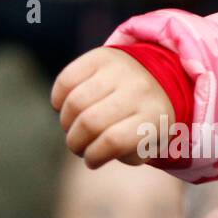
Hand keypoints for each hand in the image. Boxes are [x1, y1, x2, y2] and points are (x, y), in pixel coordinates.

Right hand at [51, 47, 173, 168]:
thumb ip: (128, 154)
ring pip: (75, 102)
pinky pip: (66, 80)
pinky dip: (59, 99)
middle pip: (90, 122)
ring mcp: (119, 70)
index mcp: (155, 116)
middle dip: (76, 142)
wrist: (158, 77)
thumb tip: (100, 153)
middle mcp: (139, 90)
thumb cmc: (148, 120)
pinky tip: (66, 108)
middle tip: (77, 147)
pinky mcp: (100, 56)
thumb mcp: (150, 143)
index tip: (91, 161)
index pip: (114, 140)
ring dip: (66, 122)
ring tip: (72, 129)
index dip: (94, 156)